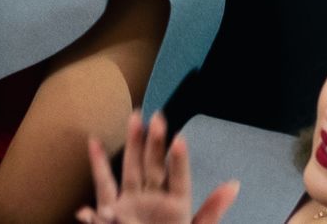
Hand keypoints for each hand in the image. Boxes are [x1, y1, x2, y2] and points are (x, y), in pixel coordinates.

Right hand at [76, 111, 238, 223]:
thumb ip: (211, 211)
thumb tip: (234, 185)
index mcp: (177, 207)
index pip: (179, 178)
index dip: (179, 160)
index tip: (179, 138)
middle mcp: (153, 200)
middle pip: (153, 165)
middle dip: (153, 141)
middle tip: (154, 114)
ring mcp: (131, 204)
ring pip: (130, 168)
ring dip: (131, 144)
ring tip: (133, 117)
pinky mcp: (111, 212)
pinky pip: (104, 185)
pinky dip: (97, 165)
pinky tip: (93, 142)